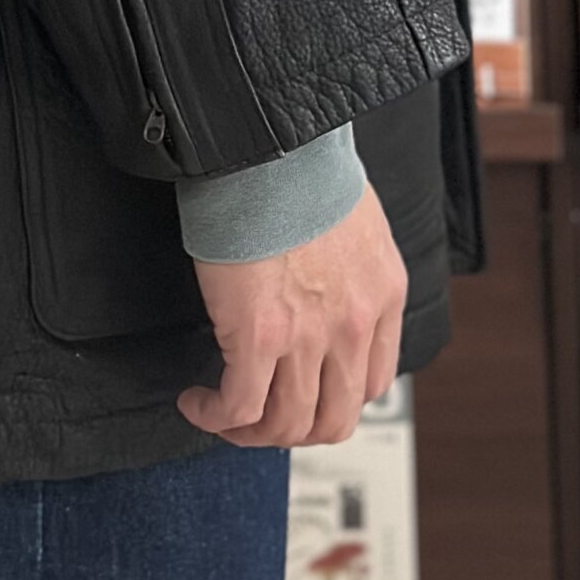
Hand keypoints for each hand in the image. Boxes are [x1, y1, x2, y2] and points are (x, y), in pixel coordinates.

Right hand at [176, 181, 405, 447]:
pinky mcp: (257, 336)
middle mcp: (353, 325)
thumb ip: (351, 268)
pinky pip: (240, 406)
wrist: (266, 148)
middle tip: (260, 419)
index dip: (332, 402)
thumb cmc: (298, 167)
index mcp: (381, 296)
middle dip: (292, 431)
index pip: (371, 384)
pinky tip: (198, 402)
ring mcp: (308, 337)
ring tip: (221, 414)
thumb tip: (323, 290)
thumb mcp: (355, 222)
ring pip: (285, 424)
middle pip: (332, 420)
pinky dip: (216, 416)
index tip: (302, 394)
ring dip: (250, 431)